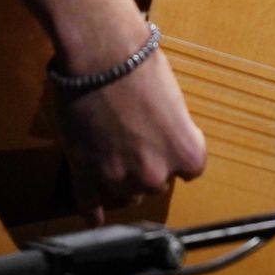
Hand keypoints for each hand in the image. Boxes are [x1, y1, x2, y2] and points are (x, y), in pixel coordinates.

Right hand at [0, 0, 206, 225]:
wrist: (102, 53)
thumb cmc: (144, 67)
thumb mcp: (175, 101)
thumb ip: (173, 132)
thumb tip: (164, 140)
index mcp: (188, 154)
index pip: (190, 170)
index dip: (176, 151)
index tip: (167, 137)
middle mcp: (156, 173)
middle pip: (156, 182)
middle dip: (149, 162)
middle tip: (138, 134)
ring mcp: (117, 174)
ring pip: (125, 189)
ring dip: (122, 174)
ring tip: (116, 146)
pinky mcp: (84, 168)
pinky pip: (88, 198)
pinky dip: (90, 210)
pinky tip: (93, 221)